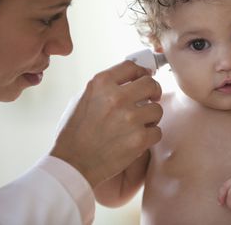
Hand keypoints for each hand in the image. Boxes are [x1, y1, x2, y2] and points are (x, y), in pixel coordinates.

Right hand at [51, 60, 162, 186]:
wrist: (73, 163)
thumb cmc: (74, 132)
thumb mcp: (82, 99)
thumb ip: (104, 87)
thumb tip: (128, 79)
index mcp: (100, 84)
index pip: (131, 67)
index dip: (140, 72)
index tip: (144, 77)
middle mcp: (116, 97)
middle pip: (150, 84)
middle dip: (153, 92)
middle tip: (151, 99)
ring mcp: (129, 118)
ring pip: (157, 109)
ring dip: (151, 117)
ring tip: (139, 124)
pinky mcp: (139, 139)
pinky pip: (157, 131)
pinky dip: (150, 136)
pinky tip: (137, 139)